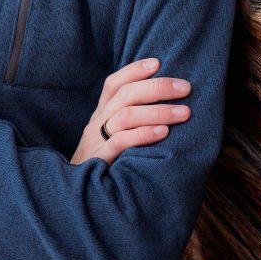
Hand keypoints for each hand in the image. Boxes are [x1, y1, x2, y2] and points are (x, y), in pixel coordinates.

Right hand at [70, 58, 190, 164]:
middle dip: (157, 87)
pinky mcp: (99, 160)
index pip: (114, 84)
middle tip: (185, 88)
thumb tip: (165, 105)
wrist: (75, 197)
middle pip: (125, 95)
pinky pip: (121, 142)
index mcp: (100, 114)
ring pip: (125, 116)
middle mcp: (97, 123)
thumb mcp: (109, 137)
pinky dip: (143, 134)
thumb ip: (129, 121)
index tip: (158, 62)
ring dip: (158, 111)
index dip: (134, 70)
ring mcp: (96, 141)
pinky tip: (164, 133)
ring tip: (183, 112)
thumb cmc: (102, 164)